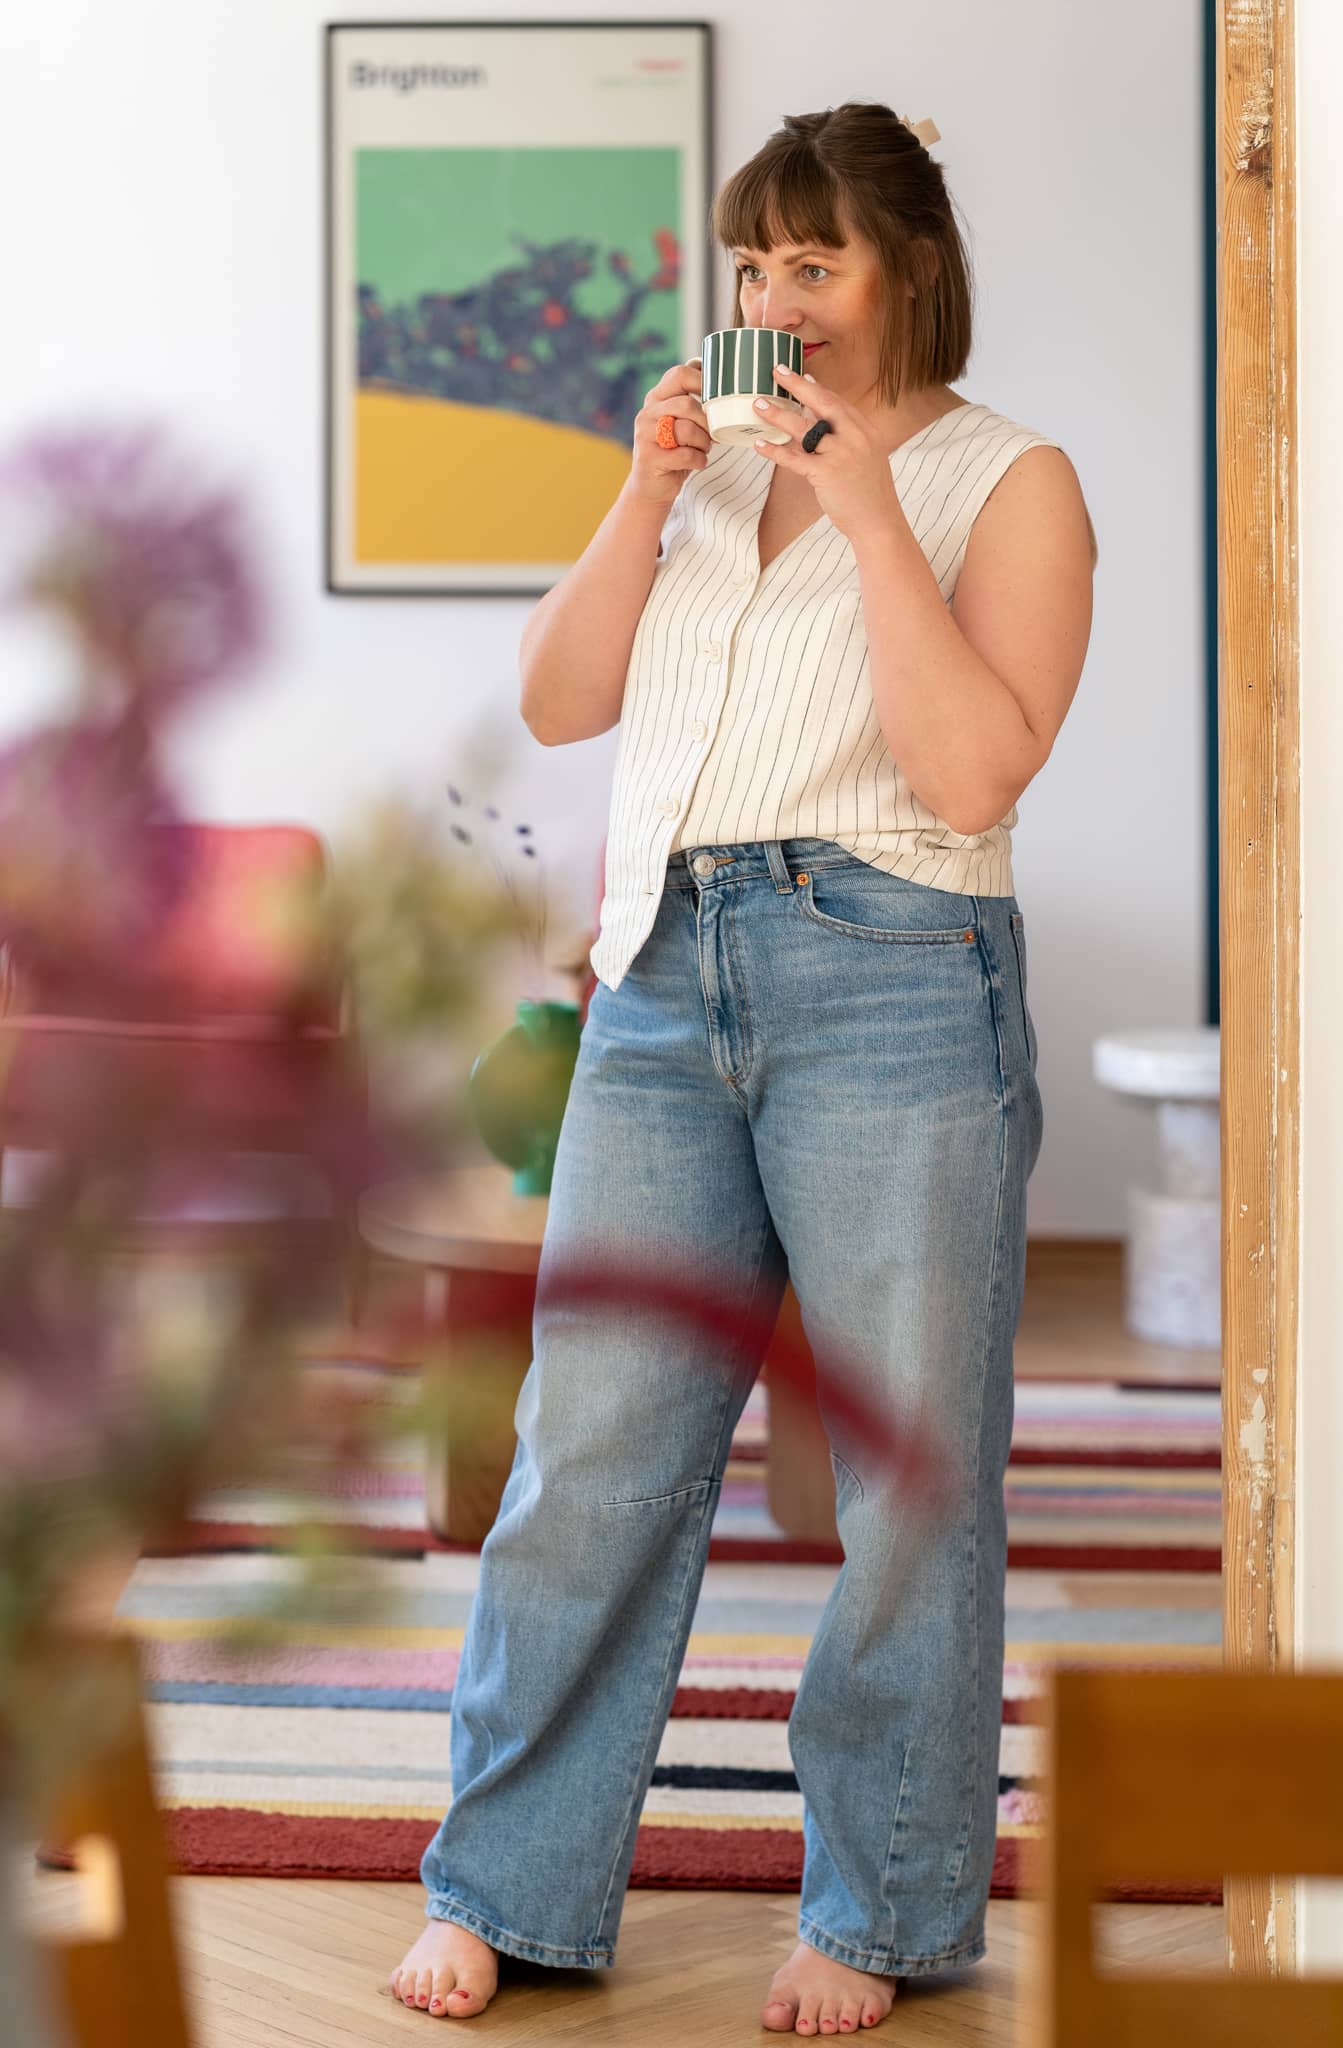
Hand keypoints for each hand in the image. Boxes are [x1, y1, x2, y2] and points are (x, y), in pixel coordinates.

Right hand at [626, 358, 709, 507]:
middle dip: (707, 421)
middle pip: (686, 404)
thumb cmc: (674, 451)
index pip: (679, 374)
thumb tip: (710, 367)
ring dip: (704, 442)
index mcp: (657, 398)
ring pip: (686, 429)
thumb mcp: (680, 421)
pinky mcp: (649, 458)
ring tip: (704, 449)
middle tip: (713, 434)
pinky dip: (699, 460)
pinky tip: (698, 462)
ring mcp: (645, 435)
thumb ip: (690, 398)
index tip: (717, 394)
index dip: (702, 380)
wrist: (651, 487)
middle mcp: (647, 413)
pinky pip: (685, 455)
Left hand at [751, 364, 903, 544]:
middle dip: (797, 386)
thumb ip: (844, 436)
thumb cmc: (868, 492)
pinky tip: (760, 444)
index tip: (799, 375)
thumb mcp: (864, 456)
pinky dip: (775, 451)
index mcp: (865, 430)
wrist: (878, 521)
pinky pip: (794, 458)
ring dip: (778, 414)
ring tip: (758, 405)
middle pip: (822, 403)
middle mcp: (855, 437)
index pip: (837, 402)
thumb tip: (817, 417)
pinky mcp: (826, 474)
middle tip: (777, 371)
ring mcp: (840, 454)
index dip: (816, 388)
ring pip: (804, 428)